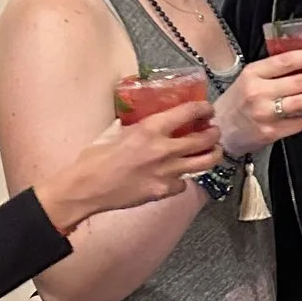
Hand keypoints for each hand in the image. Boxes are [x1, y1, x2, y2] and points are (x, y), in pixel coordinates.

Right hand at [44, 102, 225, 224]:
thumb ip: (138, 127)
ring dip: (213, 155)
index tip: (207, 109)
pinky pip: (184, 183)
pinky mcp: (164, 191)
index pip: (188, 112)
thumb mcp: (117, 131)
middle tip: (214, 131)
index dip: (203, 109)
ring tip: (212, 152)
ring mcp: (167, 172)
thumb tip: (149, 122)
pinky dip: (183, 179)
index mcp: (150, 129)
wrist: (87, 188)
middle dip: (214, 133)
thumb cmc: (95, 157)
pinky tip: (177, 177)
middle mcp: (164, 149)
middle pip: (204, 139)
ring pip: (204, 163)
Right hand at [213, 44, 301, 156]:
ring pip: (301, 103)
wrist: (220, 129)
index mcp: (253, 73)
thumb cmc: (237, 101)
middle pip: (298, 82)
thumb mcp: (249, 78)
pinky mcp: (270, 132)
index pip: (286, 61)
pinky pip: (298, 122)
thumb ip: (273, 71)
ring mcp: (264, 113)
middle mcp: (258, 92)